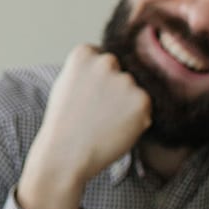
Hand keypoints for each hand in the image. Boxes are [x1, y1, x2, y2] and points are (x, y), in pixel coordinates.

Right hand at [16, 45, 150, 208]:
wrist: (66, 155)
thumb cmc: (63, 124)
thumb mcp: (66, 84)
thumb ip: (88, 70)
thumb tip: (111, 64)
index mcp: (84, 53)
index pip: (101, 57)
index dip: (96, 81)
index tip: (86, 97)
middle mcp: (106, 61)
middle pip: (120, 72)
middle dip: (114, 89)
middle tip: (97, 114)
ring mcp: (126, 81)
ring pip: (133, 91)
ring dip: (126, 105)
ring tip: (104, 124)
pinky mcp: (142, 101)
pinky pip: (144, 108)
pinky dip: (136, 120)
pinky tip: (115, 130)